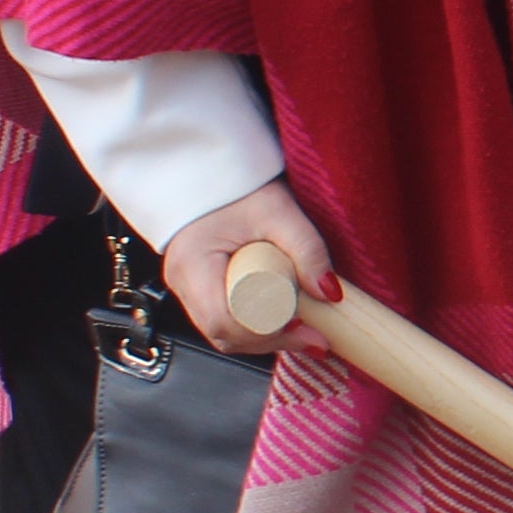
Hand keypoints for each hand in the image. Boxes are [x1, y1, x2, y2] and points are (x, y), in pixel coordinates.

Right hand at [161, 178, 330, 357]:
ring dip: (263, 339)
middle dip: (269, 341)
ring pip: (222, 333)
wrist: (214, 172)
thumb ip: (307, 250)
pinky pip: (223, 320)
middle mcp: (182, 281)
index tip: (304, 328)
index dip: (264, 332)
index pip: (223, 319)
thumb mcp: (280, 212)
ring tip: (305, 334)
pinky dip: (254, 328)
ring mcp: (186, 287)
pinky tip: (283, 325)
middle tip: (313, 339)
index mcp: (195, 262)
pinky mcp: (199, 289)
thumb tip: (329, 292)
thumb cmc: (239, 187)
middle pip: (222, 333)